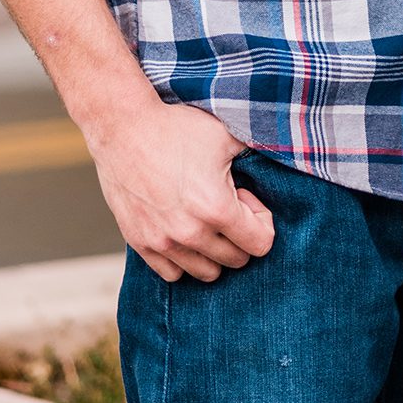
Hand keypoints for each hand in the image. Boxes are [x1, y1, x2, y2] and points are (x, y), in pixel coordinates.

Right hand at [86, 99, 274, 283]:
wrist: (124, 128)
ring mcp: (162, 242)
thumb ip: (256, 155)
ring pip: (205, 273)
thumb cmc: (176, 128)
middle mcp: (190, 233)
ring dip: (214, 252)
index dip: (261, 220)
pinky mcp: (140, 243)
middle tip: (226, 204)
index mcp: (217, 209)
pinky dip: (184, 260)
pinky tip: (183, 231)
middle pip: (236, 260)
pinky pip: (172, 274)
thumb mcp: (226, 136)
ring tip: (205, 219)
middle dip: (240, 235)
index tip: (246, 198)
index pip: (261, 244)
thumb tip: (278, 162)